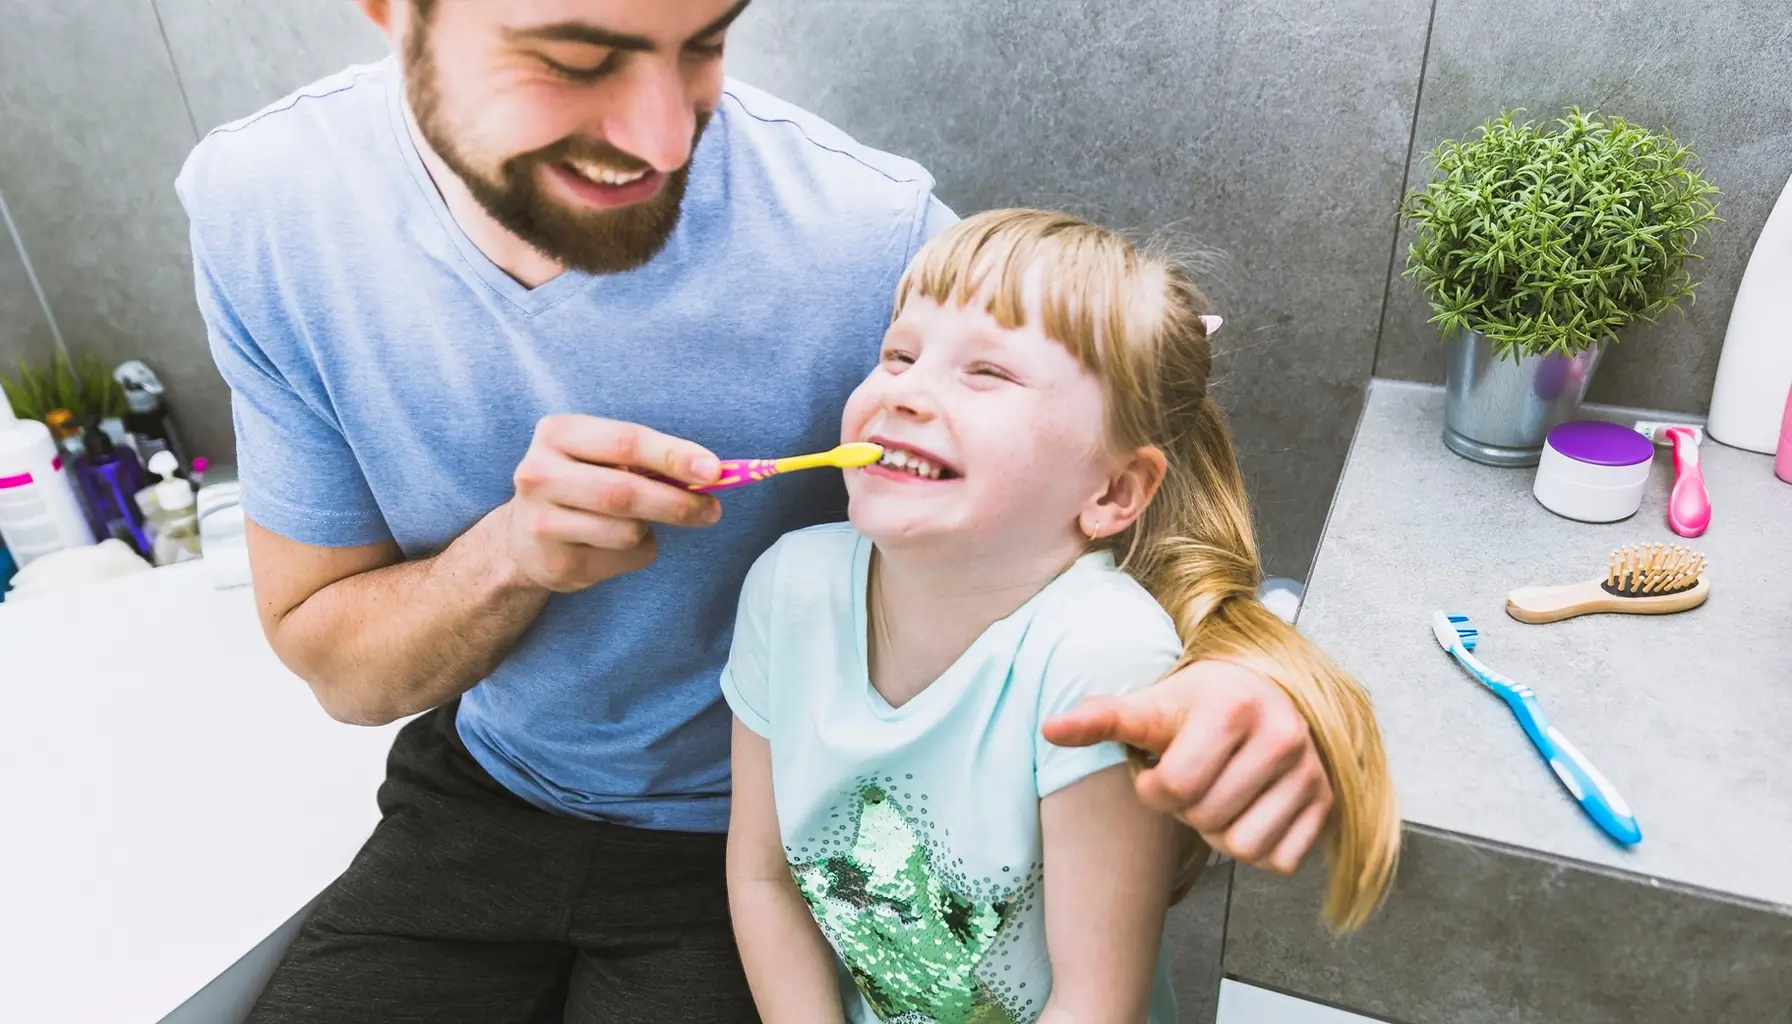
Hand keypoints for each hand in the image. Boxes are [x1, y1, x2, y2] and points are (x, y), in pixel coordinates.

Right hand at [504, 414, 721, 591]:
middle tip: (711, 510)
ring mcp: (542, 521)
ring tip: (639, 523)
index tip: (713, 470)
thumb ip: (647, 459)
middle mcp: (540, 474)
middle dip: (677, 503)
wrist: (524, 538)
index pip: (626, 441)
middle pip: (625, 492)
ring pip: (627, 531)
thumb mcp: (601, 456)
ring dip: (651, 530)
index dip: (673, 455)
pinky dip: (637, 553)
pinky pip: (622, 559)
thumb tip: (710, 473)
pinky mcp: (556, 563)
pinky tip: (614, 545)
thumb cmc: (581, 485)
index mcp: (558, 433)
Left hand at [1040, 659, 1331, 874]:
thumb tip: (1050, 728)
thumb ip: (1100, 719)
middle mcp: (1281, 734)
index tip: (1159, 770)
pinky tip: (1248, 811)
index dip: (1154, 790)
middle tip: (1193, 780)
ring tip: (1218, 796)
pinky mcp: (1326, 800)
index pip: (1174, 789)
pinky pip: (1280, 861)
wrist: (1259, 692)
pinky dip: (1257, 848)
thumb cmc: (1195, 704)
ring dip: (1220, 834)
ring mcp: (1310, 769)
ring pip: (1245, 847)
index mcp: (1231, 708)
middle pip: (1207, 820)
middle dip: (1186, 810)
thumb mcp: (1148, 706)